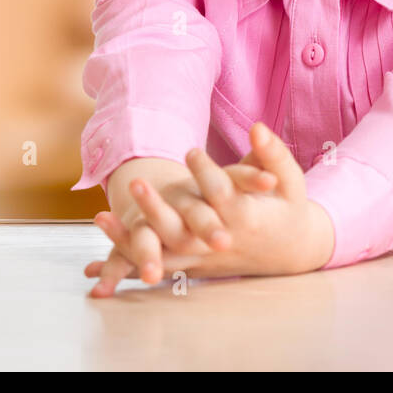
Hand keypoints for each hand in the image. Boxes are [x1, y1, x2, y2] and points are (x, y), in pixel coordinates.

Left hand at [87, 122, 334, 295]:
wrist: (291, 250)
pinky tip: (104, 239)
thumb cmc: (288, 207)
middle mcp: (224, 242)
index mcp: (249, 219)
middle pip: (185, 230)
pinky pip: (159, 262)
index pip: (223, 196)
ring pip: (165, 252)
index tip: (190, 150)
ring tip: (102, 216)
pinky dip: (129, 255)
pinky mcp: (195, 265)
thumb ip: (273, 155)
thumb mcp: (289, 180)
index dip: (207, 174)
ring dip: (132, 239)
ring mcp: (206, 258)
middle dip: (159, 209)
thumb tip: (257, 127)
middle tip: (135, 183)